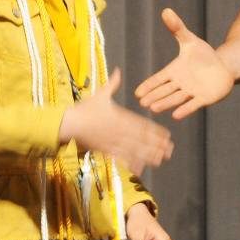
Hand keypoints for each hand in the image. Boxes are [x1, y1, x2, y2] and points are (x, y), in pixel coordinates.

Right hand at [58, 70, 172, 174]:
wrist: (69, 123)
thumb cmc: (84, 108)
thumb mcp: (100, 94)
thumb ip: (112, 84)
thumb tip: (118, 70)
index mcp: (120, 116)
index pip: (142, 125)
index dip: (156, 131)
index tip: (167, 135)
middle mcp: (119, 130)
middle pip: (142, 139)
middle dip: (157, 145)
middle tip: (170, 150)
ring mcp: (113, 141)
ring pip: (134, 150)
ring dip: (148, 156)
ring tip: (160, 160)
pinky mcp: (105, 150)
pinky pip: (120, 158)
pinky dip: (130, 163)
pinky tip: (140, 169)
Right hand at [135, 8, 234, 118]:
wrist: (222, 67)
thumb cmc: (203, 55)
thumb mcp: (190, 40)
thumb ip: (177, 27)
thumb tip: (166, 10)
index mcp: (174, 71)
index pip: (158, 79)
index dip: (148, 85)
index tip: (137, 93)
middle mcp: (180, 83)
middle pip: (164, 91)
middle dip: (154, 96)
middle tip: (142, 103)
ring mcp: (191, 92)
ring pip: (176, 99)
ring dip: (165, 103)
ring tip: (154, 108)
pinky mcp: (204, 98)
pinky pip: (193, 105)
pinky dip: (185, 109)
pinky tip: (176, 115)